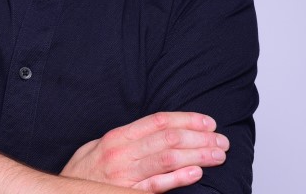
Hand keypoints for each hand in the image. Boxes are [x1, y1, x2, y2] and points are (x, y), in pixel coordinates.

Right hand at [60, 112, 228, 191]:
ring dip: (197, 155)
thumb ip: (125, 138)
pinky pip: (156, 186)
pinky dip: (178, 179)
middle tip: (221, 140)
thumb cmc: (84, 173)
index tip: (208, 121)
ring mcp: (126, 176)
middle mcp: (123, 153)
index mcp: (118, 136)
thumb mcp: (98, 146)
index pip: (158, 122)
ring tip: (218, 154)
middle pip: (168, 139)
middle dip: (198, 137)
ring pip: (167, 160)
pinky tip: (196, 172)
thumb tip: (155, 130)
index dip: (186, 119)